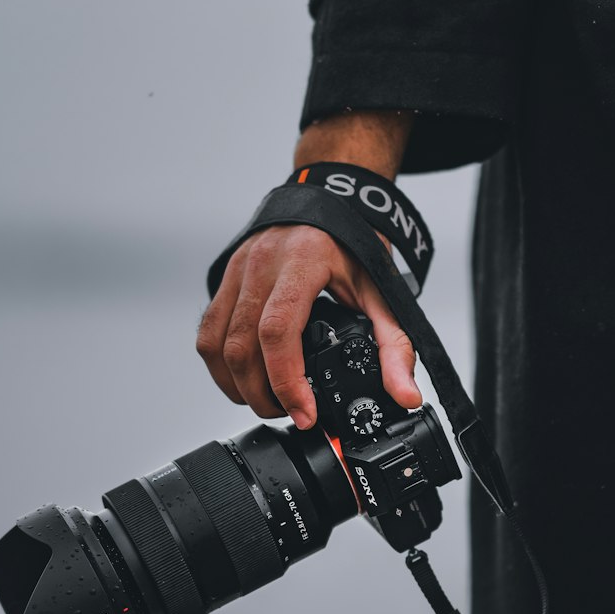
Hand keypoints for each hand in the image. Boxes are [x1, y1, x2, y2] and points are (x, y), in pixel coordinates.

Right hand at [196, 224, 422, 428]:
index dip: (286, 380)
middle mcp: (262, 264)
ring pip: (217, 344)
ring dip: (238, 386)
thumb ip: (395, 346)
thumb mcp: (382, 292)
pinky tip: (245, 381)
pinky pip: (208, 333)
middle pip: (243, 346)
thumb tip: (405, 396)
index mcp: (302, 262)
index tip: (304, 413)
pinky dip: (222, 367)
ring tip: (270, 403)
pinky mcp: (225, 280)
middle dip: (263, 395)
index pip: (278, 330)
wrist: (329, 199)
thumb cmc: (353, 243)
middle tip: (292, 414)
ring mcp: (238, 271)